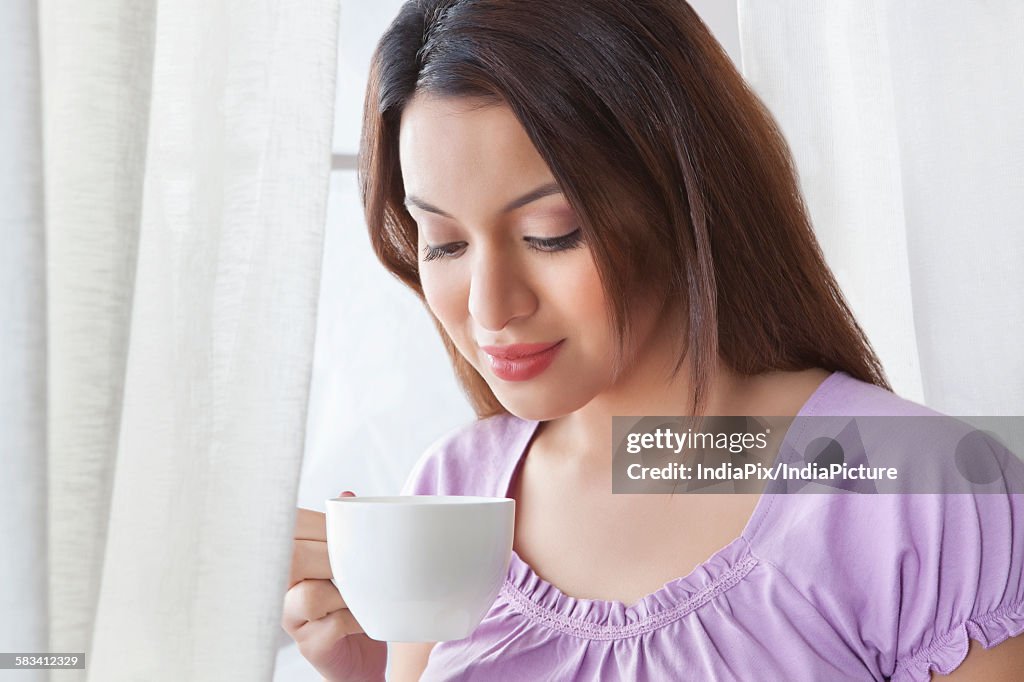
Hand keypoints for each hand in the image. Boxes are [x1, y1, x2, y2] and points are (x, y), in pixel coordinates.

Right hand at [282, 492, 385, 681]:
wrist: (359, 649)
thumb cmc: (350, 595)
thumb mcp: (349, 558)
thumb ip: (344, 527)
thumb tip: (347, 496)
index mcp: (287, 554)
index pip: (292, 526)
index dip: (323, 525)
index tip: (350, 531)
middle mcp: (279, 584)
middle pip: (294, 557)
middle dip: (334, 556)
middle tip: (359, 564)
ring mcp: (289, 616)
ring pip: (309, 595)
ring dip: (346, 591)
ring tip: (361, 593)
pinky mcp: (308, 644)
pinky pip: (331, 625)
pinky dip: (357, 617)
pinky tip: (365, 615)